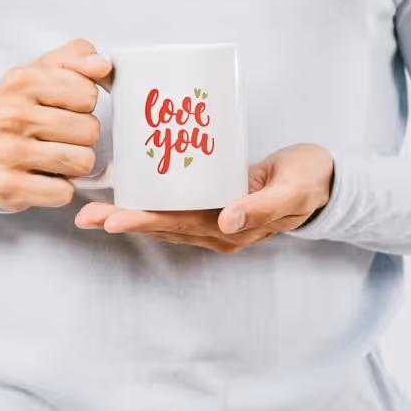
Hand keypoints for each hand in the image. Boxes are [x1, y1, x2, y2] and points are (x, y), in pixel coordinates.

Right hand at [0, 39, 112, 211]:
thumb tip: (103, 65)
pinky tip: (43, 177)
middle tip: (56, 136)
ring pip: (82, 162)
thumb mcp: (43, 73)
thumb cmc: (21, 109)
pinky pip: (64, 192)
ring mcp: (7, 152)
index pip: (88, 94)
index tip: (63, 107)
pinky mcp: (8, 187)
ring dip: (74, 162)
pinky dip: (60, 188)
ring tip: (52, 155)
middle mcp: (10, 115)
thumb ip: (77, 58)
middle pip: (90, 130)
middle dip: (81, 136)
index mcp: (21, 80)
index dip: (83, 103)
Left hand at [75, 144, 333, 252]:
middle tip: (86, 216)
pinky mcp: (214, 203)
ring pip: (164, 219)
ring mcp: (215, 219)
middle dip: (124, 221)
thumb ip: (262, 207)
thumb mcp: (292, 190)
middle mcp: (218, 229)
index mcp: (234, 230)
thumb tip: (227, 221)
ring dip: (129, 215)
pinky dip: (150, 202)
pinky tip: (127, 192)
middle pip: (163, 226)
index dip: (145, 222)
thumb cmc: (309, 181)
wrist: (324, 180)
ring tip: (93, 209)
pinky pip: (176, 207)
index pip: (180, 226)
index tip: (113, 218)